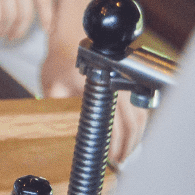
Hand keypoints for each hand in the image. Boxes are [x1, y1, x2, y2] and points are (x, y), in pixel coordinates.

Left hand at [42, 33, 150, 164]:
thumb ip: (59, 108)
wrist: (73, 33)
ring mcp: (129, 79)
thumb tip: (68, 131)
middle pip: (134, 123)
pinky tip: (131, 135)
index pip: (115, 124)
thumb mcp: (52, 85)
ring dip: (137, 136)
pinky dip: (139, 123)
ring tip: (126, 152)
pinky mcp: (133, 79)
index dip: (116, 145)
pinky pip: (143, 106)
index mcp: (100, 85)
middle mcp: (119, 82)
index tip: (112, 159)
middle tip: (120, 161)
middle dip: (130, 146)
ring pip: (143, 115)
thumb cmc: (61, 58)